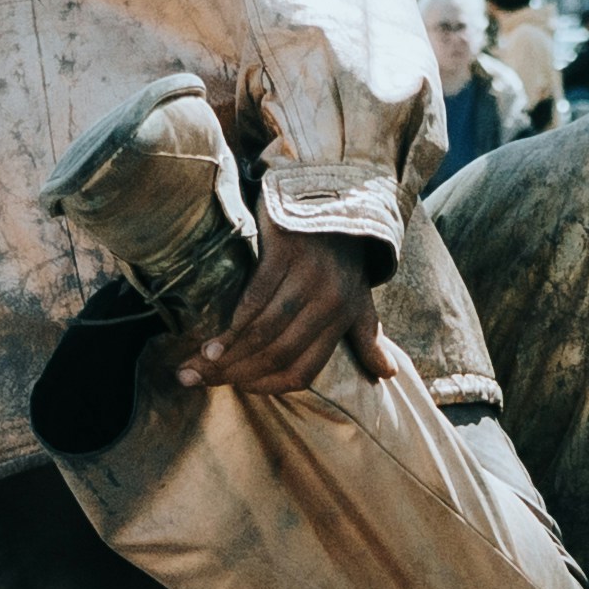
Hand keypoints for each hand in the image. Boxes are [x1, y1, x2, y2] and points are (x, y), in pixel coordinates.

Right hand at [179, 213, 386, 395]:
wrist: (336, 199)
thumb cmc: (343, 259)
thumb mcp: (361, 299)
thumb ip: (367, 338)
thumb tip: (388, 375)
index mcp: (343, 317)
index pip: (304, 369)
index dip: (270, 385)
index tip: (241, 389)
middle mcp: (328, 300)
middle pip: (278, 352)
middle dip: (236, 373)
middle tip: (201, 381)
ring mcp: (306, 275)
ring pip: (263, 330)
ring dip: (228, 353)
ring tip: (199, 365)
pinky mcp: (284, 251)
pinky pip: (254, 298)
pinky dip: (231, 323)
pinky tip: (211, 339)